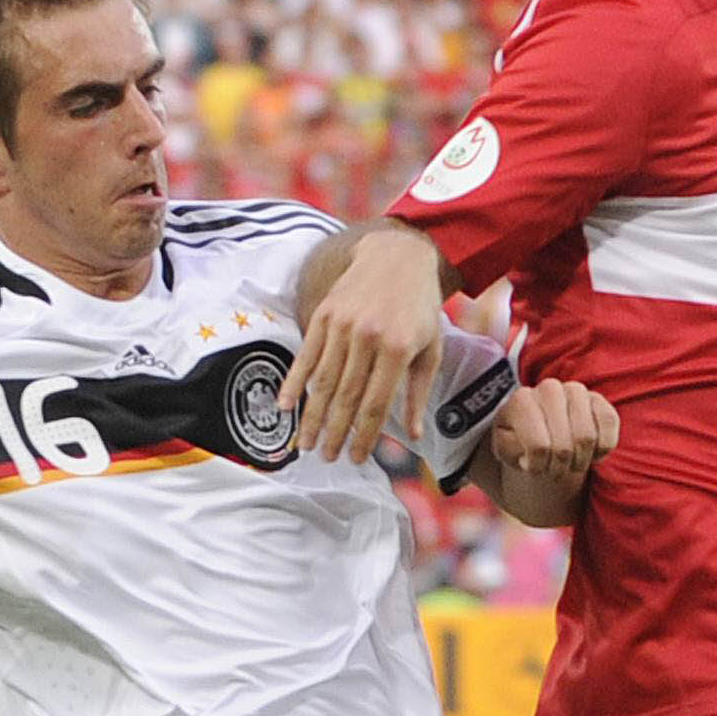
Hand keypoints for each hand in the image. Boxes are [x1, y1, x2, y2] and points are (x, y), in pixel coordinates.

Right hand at [294, 224, 445, 463]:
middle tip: (327, 458)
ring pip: (324, 381)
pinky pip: (306, 355)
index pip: (376, 404)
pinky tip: (286, 406)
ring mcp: (342, 325)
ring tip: (307, 444)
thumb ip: (419, 392)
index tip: (357, 458)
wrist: (396, 257)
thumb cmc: (419, 308)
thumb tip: (415, 434)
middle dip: (336, 433)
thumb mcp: (431, 349)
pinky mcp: (324, 315)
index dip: (365, 436)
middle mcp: (368, 337)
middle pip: (346, 397)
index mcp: (398, 349)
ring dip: (313, 416)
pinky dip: (294, 382)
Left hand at [488, 379, 616, 487]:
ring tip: (568, 464)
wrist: (541, 430)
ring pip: (587, 437)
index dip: (537, 467)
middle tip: (552, 471)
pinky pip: (608, 426)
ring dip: (579, 462)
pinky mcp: (599, 400)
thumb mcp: (505, 449)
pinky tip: (589, 454)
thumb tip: (529, 455)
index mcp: (522, 400)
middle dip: (559, 468)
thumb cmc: (520, 442)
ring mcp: (576, 391)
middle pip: (563, 446)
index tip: (532, 469)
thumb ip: (510, 449)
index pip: (538, 446)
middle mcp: (549, 389)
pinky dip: (602, 450)